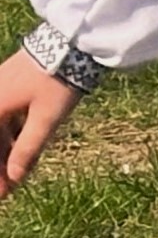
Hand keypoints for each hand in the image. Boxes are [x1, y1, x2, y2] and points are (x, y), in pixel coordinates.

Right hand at [0, 51, 79, 194]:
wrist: (71, 44)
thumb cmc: (58, 81)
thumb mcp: (46, 118)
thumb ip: (28, 148)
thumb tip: (14, 176)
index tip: (3, 193)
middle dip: (1, 165)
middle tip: (7, 190)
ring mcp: (1, 91)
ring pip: (1, 129)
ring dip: (7, 153)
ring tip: (16, 175)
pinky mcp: (14, 86)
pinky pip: (8, 117)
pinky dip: (14, 136)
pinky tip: (23, 150)